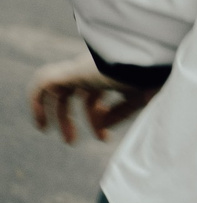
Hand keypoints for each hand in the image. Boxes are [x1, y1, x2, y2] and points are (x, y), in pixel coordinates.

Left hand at [29, 53, 157, 143]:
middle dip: (69, 117)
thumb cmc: (154, 76)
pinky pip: (42, 85)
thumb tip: (103, 127)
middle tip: (71, 142)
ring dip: (53, 113)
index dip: (97, 119)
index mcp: (110, 71)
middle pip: (75, 93)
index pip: (95, 95)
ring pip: (56, 90)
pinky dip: (36, 103)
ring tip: (48, 132)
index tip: (104, 138)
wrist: (150, 60)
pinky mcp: (70, 72)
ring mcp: (81, 68)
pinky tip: (42, 123)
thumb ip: (121, 112)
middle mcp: (93, 68)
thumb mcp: (139, 99)